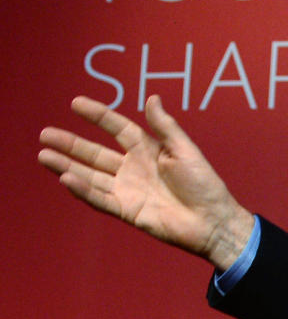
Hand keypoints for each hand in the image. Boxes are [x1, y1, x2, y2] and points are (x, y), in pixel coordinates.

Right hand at [39, 96, 253, 270]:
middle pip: (95, 153)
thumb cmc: (205, 185)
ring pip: (90, 176)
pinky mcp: (128, 210)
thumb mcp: (185, 150)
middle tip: (45, 134)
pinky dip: (83, 190)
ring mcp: (128, 190)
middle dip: (70, 144)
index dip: (97, 116)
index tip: (76, 103)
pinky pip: (100, 199)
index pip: (116, 128)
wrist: (213, 221)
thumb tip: (152, 97)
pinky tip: (66, 178)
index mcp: (148, 150)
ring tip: (43, 155)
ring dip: (67, 166)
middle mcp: (133, 168)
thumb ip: (165, 126)